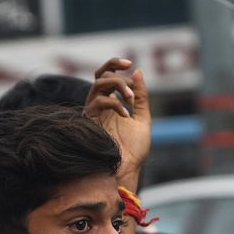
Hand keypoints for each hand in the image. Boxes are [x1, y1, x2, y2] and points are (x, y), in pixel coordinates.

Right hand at [83, 57, 150, 182]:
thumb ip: (141, 96)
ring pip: (99, 84)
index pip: (107, 75)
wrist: (128, 170)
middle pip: (100, 75)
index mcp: (112, 103)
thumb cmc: (134, 149)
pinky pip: (98, 102)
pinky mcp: (90, 122)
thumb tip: (138, 71)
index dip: (115, 64)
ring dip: (118, 85)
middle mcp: (101, 105)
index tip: (130, 64)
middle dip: (116, 72)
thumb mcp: (143, 117)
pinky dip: (115, 103)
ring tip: (132, 100)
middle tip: (130, 78)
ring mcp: (94, 113)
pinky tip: (126, 114)